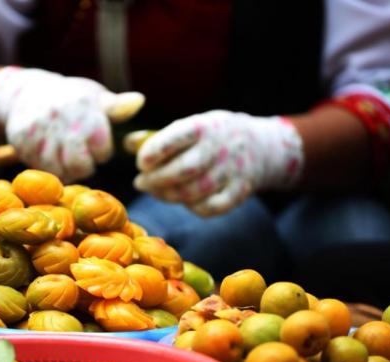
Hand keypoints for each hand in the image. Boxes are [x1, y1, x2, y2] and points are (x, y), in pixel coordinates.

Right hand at [0, 67, 143, 181]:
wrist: (26, 92)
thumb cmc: (71, 99)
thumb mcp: (95, 97)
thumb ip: (117, 106)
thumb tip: (140, 101)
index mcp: (85, 109)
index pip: (102, 150)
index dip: (101, 152)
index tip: (96, 144)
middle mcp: (61, 118)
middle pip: (79, 166)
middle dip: (84, 167)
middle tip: (81, 158)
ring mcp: (39, 130)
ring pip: (57, 170)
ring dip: (64, 169)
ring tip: (63, 155)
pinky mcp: (21, 139)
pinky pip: (38, 166)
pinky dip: (45, 165)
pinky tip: (47, 153)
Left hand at [132, 110, 303, 216]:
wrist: (262, 146)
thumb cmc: (213, 136)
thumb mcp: (191, 127)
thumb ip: (159, 137)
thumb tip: (127, 144)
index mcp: (205, 126)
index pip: (177, 137)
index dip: (155, 151)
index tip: (141, 163)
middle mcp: (221, 147)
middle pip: (185, 169)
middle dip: (157, 180)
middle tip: (140, 183)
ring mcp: (232, 171)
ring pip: (196, 191)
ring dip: (169, 195)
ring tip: (156, 192)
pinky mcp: (240, 192)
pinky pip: (212, 207)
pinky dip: (193, 207)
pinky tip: (182, 201)